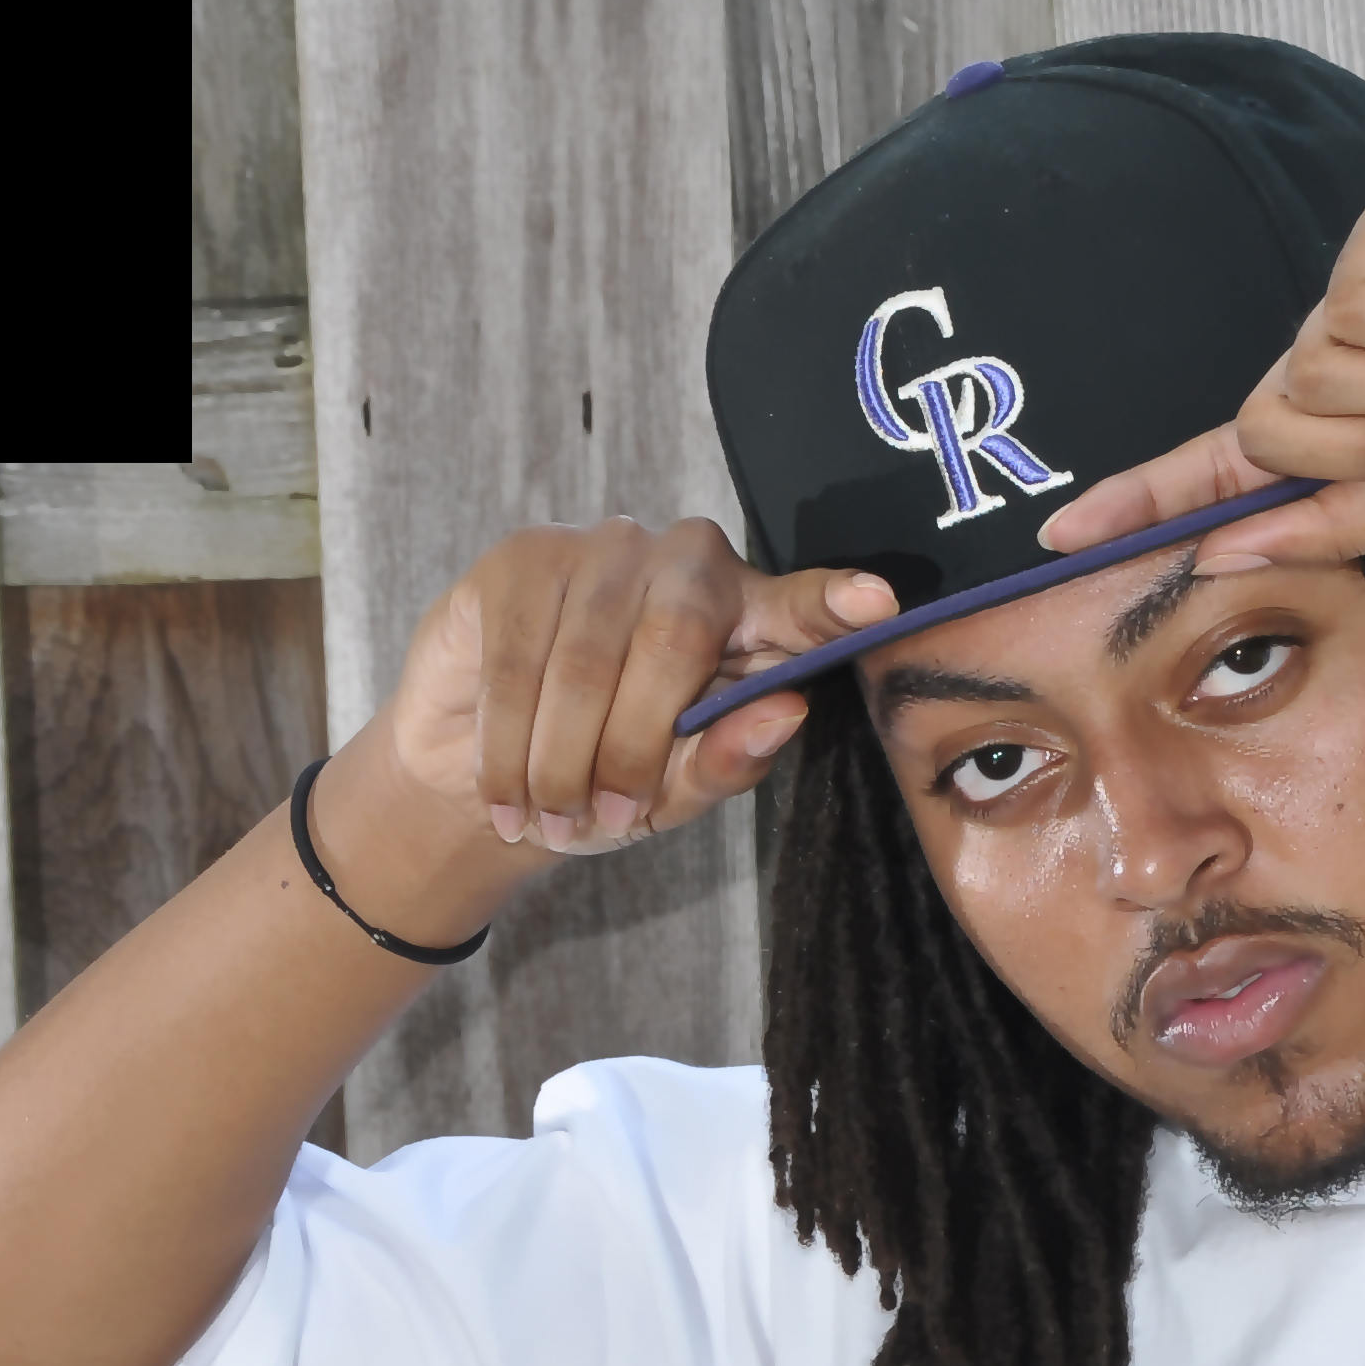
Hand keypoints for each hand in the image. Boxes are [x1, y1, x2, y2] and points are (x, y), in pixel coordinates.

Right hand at [381, 516, 894, 854]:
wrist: (486, 774)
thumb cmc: (603, 781)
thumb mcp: (674, 794)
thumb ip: (729, 759)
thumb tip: (787, 712)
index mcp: (747, 617)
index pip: (799, 606)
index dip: (832, 603)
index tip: (877, 604)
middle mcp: (684, 561)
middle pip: (674, 641)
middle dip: (632, 749)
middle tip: (607, 817)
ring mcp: (602, 549)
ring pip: (584, 661)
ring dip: (561, 761)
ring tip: (548, 814)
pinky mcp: (522, 559)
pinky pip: (517, 659)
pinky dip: (508, 742)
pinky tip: (503, 788)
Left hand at [1035, 182, 1364, 570]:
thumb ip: (1327, 523)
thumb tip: (1210, 548)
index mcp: (1347, 435)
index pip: (1225, 466)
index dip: (1143, 497)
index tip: (1058, 537)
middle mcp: (1341, 358)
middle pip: (1271, 426)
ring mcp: (1362, 290)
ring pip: (1310, 371)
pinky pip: (1355, 307)